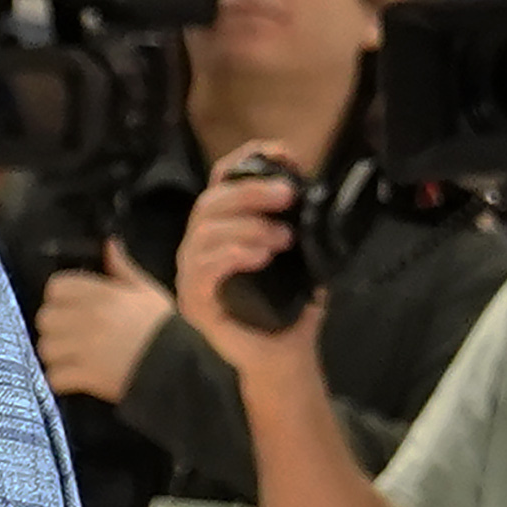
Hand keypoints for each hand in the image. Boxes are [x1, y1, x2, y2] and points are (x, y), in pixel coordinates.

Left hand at [34, 243, 177, 402]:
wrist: (178, 368)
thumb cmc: (163, 328)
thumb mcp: (147, 291)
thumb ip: (122, 268)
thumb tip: (109, 243)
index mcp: (102, 294)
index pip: (56, 287)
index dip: (60, 298)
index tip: (71, 307)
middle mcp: (88, 318)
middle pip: (45, 318)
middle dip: (55, 327)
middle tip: (71, 334)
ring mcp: (84, 348)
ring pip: (45, 348)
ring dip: (56, 354)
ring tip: (73, 357)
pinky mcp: (85, 376)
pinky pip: (54, 377)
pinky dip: (62, 380)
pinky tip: (76, 377)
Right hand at [171, 154, 322, 372]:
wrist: (287, 352)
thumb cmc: (291, 304)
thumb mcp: (303, 252)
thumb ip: (299, 220)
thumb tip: (313, 183)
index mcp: (223, 228)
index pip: (220, 182)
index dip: (246, 160)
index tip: (283, 153)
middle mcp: (201, 246)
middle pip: (210, 202)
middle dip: (250, 190)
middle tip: (288, 194)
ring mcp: (193, 274)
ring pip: (204, 232)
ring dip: (247, 227)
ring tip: (282, 239)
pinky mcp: (194, 301)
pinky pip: (203, 269)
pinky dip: (232, 255)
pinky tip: (260, 256)